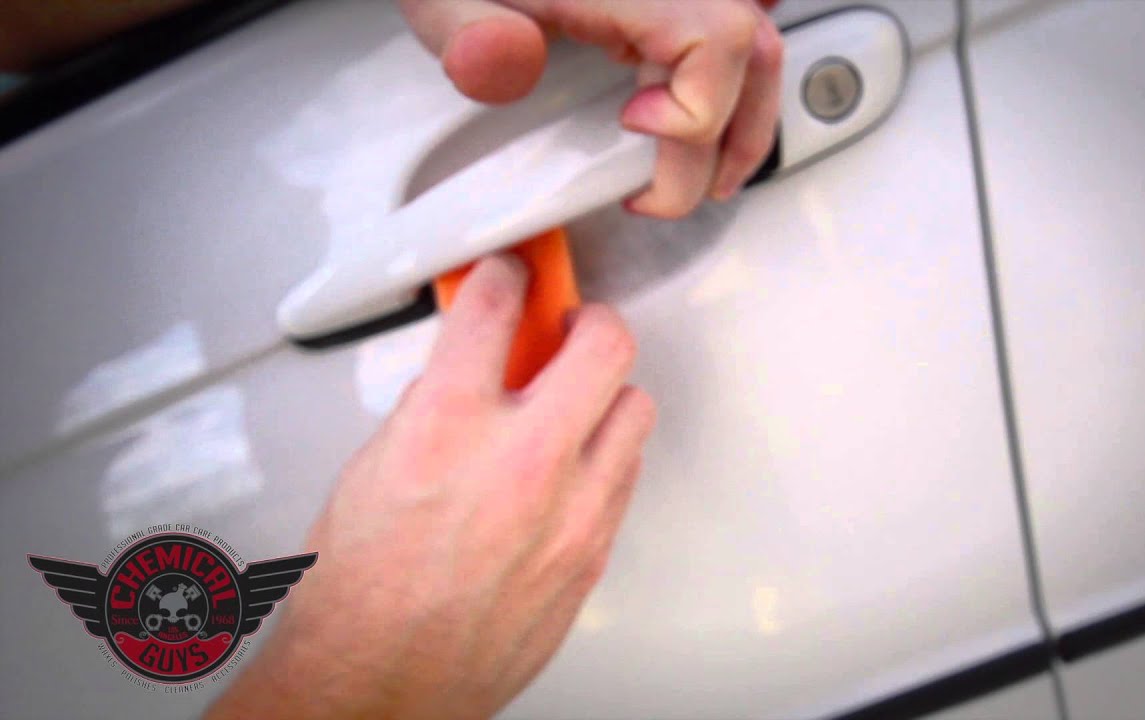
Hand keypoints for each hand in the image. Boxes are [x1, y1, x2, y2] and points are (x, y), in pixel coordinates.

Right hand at [205, 255, 655, 719]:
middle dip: (586, 319)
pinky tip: (570, 467)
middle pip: (603, 343)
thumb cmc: (359, 594)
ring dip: (604, 395)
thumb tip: (465, 371)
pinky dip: (603, 459)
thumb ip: (431, 405)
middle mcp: (520, 464)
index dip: (503, 277)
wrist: (381, 683)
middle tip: (567, 325)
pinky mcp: (591, 554)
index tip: (508, 276)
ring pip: (634, 410)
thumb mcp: (371, 467)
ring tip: (573, 402)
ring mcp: (569, 513)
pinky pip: (625, 479)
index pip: (494, 309)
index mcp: (447, 428)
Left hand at [398, 0, 784, 217]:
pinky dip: (735, 88)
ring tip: (706, 179)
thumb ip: (470, 31)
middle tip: (661, 193)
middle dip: (726, 143)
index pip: (718, 43)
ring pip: (758, 48)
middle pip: (753, 54)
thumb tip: (506, 61)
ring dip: (743, 123)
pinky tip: (711, 124)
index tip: (631, 126)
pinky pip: (736, 35)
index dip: (693, 108)